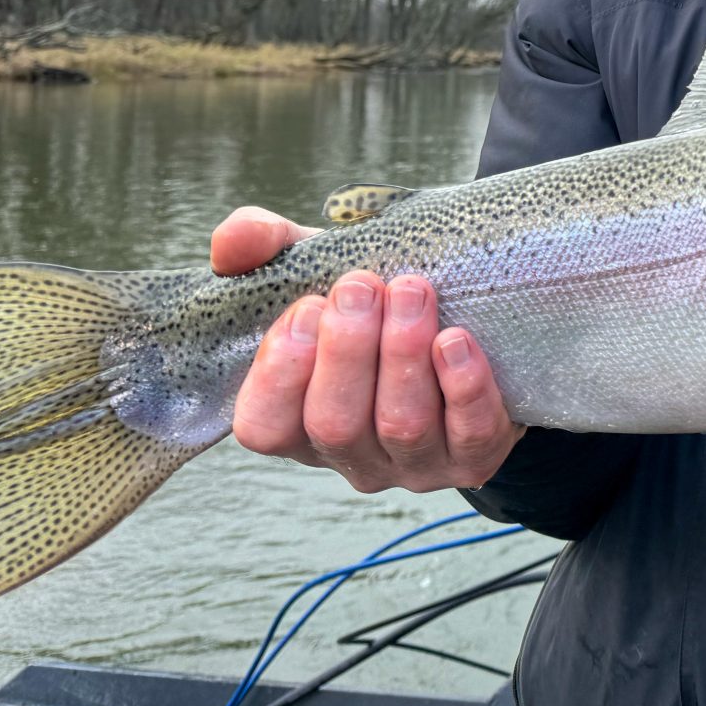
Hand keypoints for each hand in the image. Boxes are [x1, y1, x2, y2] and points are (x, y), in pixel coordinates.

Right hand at [212, 206, 526, 492]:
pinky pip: (468, 435)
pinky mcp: (474, 456)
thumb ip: (265, 248)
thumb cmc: (376, 302)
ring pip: (400, 427)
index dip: (279, 372)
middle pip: (334, 424)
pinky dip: (463, 387)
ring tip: (412, 291)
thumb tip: (230, 243)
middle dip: (347, 351)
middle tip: (362, 286)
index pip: (264, 426)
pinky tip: (456, 340)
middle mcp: (351, 454)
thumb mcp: (318, 268)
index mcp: (299, 420)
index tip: (307, 306)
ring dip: (403, 355)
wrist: (475, 318)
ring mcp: (413, 463)